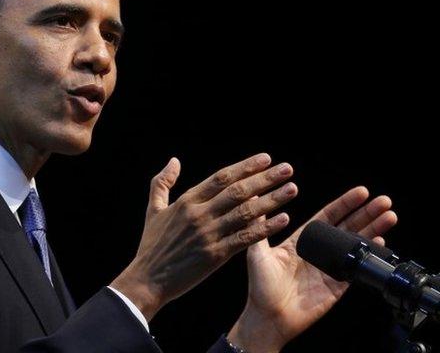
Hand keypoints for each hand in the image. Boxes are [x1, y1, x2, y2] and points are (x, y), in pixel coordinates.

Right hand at [110, 153, 298, 320]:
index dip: (245, 167)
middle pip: (238, 191)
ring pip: (246, 212)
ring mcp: (208, 234)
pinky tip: (283, 219)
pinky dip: (265, 228)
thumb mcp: (153, 210)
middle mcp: (199, 214)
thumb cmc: (151, 246)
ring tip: (292, 189)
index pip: (221, 177)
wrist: (147, 280)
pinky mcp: (215, 255)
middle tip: (287, 169)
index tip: (266, 159)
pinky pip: (245, 238)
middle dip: (265, 178)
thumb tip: (174, 161)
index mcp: (187, 201)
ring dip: (272, 199)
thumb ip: (162, 183)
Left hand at [227, 186, 397, 352]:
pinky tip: (379, 243)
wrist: (268, 317)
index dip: (346, 204)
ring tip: (389, 216)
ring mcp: (330, 268)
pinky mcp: (337, 286)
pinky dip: (369, 256)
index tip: (362, 192)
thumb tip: (251, 199)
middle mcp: (319, 252)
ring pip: (357, 244)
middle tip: (383, 201)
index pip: (329, 216)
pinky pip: (357, 268)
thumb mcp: (257, 252)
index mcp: (303, 240)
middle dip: (367, 213)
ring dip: (374, 230)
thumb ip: (259, 226)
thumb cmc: (260, 286)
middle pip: (349, 227)